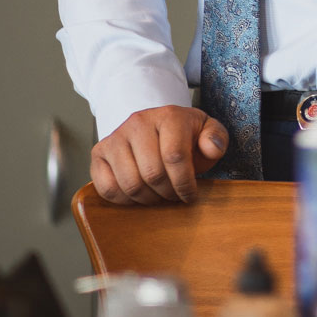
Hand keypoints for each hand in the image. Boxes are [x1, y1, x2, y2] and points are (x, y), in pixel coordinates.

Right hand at [90, 105, 227, 205]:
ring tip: (159, 196)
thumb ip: (217, 138)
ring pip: (130, 183)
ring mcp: (115, 136)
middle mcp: (138, 122)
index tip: (191, 195)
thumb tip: (210, 149)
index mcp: (169, 115)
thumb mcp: (207, 132)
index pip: (175, 156)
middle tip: (175, 196)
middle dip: (168, 193)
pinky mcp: (99, 153)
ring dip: (148, 199)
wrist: (156, 128)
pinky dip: (124, 200)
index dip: (184, 183)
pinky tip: (139, 196)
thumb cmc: (185, 136)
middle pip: (152, 173)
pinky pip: (107, 187)